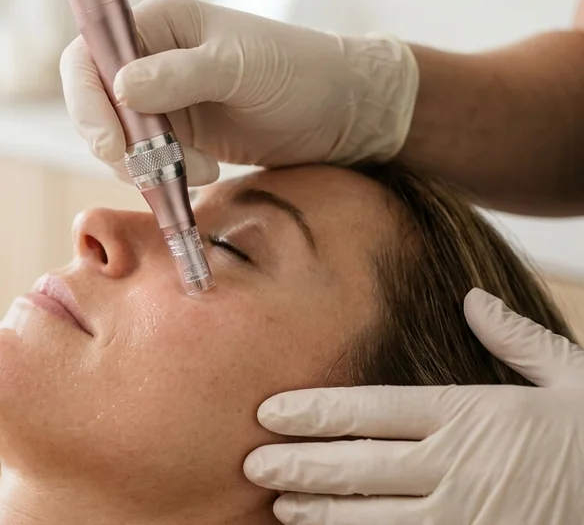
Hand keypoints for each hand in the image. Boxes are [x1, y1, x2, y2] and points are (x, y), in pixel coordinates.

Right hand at [60, 0, 419, 182]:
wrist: (340, 112)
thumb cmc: (298, 72)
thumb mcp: (241, 69)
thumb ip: (181, 75)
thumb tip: (120, 85)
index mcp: (157, 23)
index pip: (90, 55)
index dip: (87, 100)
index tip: (112, 143)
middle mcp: (147, 56)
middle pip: (93, 103)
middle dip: (117, 142)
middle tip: (153, 170)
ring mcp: (157, 97)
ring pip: (115, 138)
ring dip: (144, 163)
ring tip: (199, 169)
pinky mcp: (172, 132)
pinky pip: (141, 159)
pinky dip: (160, 175)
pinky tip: (204, 172)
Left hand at [242, 288, 583, 524]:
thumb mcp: (571, 379)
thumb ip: (516, 341)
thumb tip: (473, 299)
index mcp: (471, 415)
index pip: (373, 409)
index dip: (314, 411)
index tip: (270, 411)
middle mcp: (458, 467)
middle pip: (358, 466)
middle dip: (298, 464)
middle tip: (252, 462)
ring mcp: (463, 518)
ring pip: (370, 517)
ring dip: (320, 511)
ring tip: (280, 504)